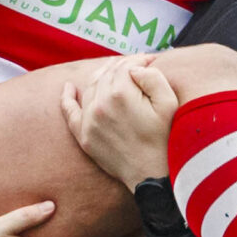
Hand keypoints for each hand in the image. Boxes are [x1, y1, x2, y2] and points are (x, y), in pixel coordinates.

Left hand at [62, 58, 178, 187]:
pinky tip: (69, 87)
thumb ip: (152, 76)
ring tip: (116, 75)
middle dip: (123, 68)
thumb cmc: (165, 138)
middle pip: (107, 74)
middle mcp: (100, 104)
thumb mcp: (169, 103)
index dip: (139, 60)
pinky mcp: (84, 136)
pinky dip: (67, 97)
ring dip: (103, 77)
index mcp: (121, 93)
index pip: (126, 66)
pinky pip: (70, 111)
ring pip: (91, 87)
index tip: (150, 60)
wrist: (152, 176)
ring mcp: (89, 120)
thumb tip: (134, 68)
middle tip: (137, 67)